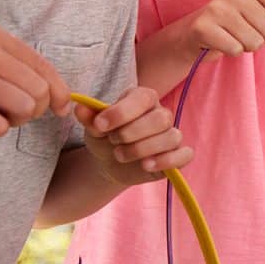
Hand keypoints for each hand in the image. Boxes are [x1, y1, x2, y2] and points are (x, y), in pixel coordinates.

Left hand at [76, 86, 193, 185]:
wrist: (110, 161)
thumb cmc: (105, 137)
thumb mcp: (94, 127)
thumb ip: (90, 117)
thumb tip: (80, 107)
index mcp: (143, 99)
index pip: (143, 98)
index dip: (122, 112)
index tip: (99, 125)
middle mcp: (162, 114)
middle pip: (161, 118)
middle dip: (132, 132)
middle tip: (112, 141)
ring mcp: (171, 135)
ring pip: (171, 137)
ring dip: (142, 149)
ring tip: (120, 155)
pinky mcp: (177, 155)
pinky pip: (185, 155)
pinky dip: (167, 161)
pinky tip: (145, 165)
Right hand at [181, 0, 264, 58]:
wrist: (197, 32)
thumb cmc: (238, 20)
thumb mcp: (264, 7)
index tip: (261, 20)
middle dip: (263, 37)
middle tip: (245, 31)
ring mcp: (217, 8)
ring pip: (255, 42)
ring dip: (247, 46)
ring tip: (234, 36)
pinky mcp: (203, 27)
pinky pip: (236, 50)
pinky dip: (232, 51)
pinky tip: (223, 42)